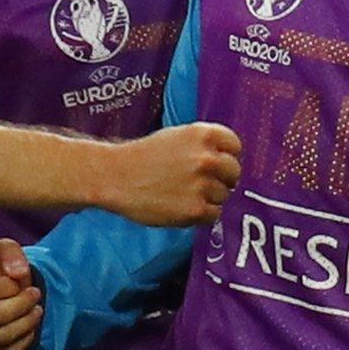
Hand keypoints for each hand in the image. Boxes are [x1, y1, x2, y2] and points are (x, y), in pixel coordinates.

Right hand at [0, 238, 41, 349]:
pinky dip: (20, 345)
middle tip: (35, 296)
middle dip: (20, 306)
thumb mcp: (7, 255)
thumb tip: (17, 272)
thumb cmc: (4, 278)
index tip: (20, 282)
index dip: (6, 287)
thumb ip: (10, 252)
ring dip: (24, 325)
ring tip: (36, 312)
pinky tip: (29, 332)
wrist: (9, 303)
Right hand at [106, 123, 240, 227]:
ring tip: (181, 194)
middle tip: (198, 182)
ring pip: (224, 195)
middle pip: (233, 172)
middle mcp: (206, 158)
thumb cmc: (142, 157)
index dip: (225, 156)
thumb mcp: (175, 136)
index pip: (235, 146)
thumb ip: (202, 145)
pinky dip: (200, 214)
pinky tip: (180, 206)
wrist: (113, 177)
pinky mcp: (195, 209)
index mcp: (202, 134)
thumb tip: (226, 160)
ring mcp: (202, 184)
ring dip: (208, 197)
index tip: (214, 163)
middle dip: (220, 178)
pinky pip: (214, 215)